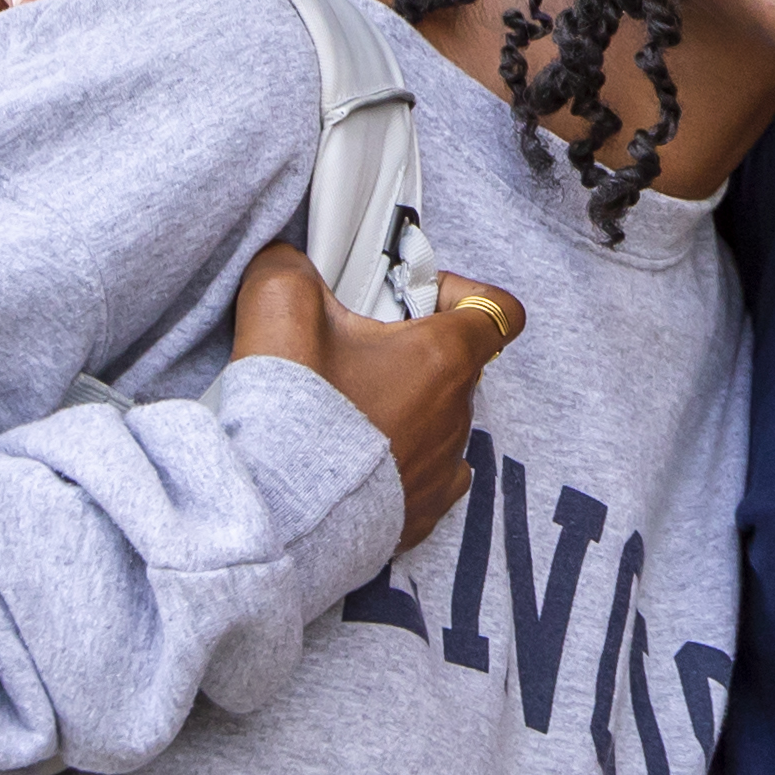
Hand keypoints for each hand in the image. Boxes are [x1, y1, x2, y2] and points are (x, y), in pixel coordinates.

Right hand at [232, 247, 522, 525]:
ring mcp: (444, 466)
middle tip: (358, 353)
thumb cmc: (293, 414)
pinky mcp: (424, 512)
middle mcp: (457, 414)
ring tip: (348, 410)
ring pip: (441, 418)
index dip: (463, 293)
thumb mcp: (279, 311)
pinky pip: (431, 472)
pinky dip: (404, 457)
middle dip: (417, 349)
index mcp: (443, 358)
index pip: (499, 310)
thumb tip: (287, 261)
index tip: (418, 299)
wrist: (276, 513)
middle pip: (459, 364)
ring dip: (407, 405)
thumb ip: (290, 268)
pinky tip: (361, 456)